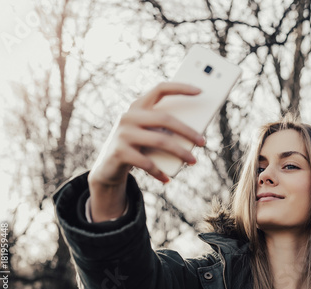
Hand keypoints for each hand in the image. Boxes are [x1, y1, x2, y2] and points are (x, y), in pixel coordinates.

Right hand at [87, 82, 204, 221]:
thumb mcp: (148, 134)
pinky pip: (147, 163)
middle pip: (165, 119)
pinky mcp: (119, 152)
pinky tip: (167, 178)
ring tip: (193, 161)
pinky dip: (159, 172)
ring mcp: (123, 133)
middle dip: (187, 131)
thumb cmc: (137, 146)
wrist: (107, 167)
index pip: (160, 89)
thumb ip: (164, 128)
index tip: (200, 91)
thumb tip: (195, 134)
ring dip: (180, 152)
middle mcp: (129, 116)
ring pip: (160, 141)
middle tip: (203, 142)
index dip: (180, 88)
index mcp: (138, 106)